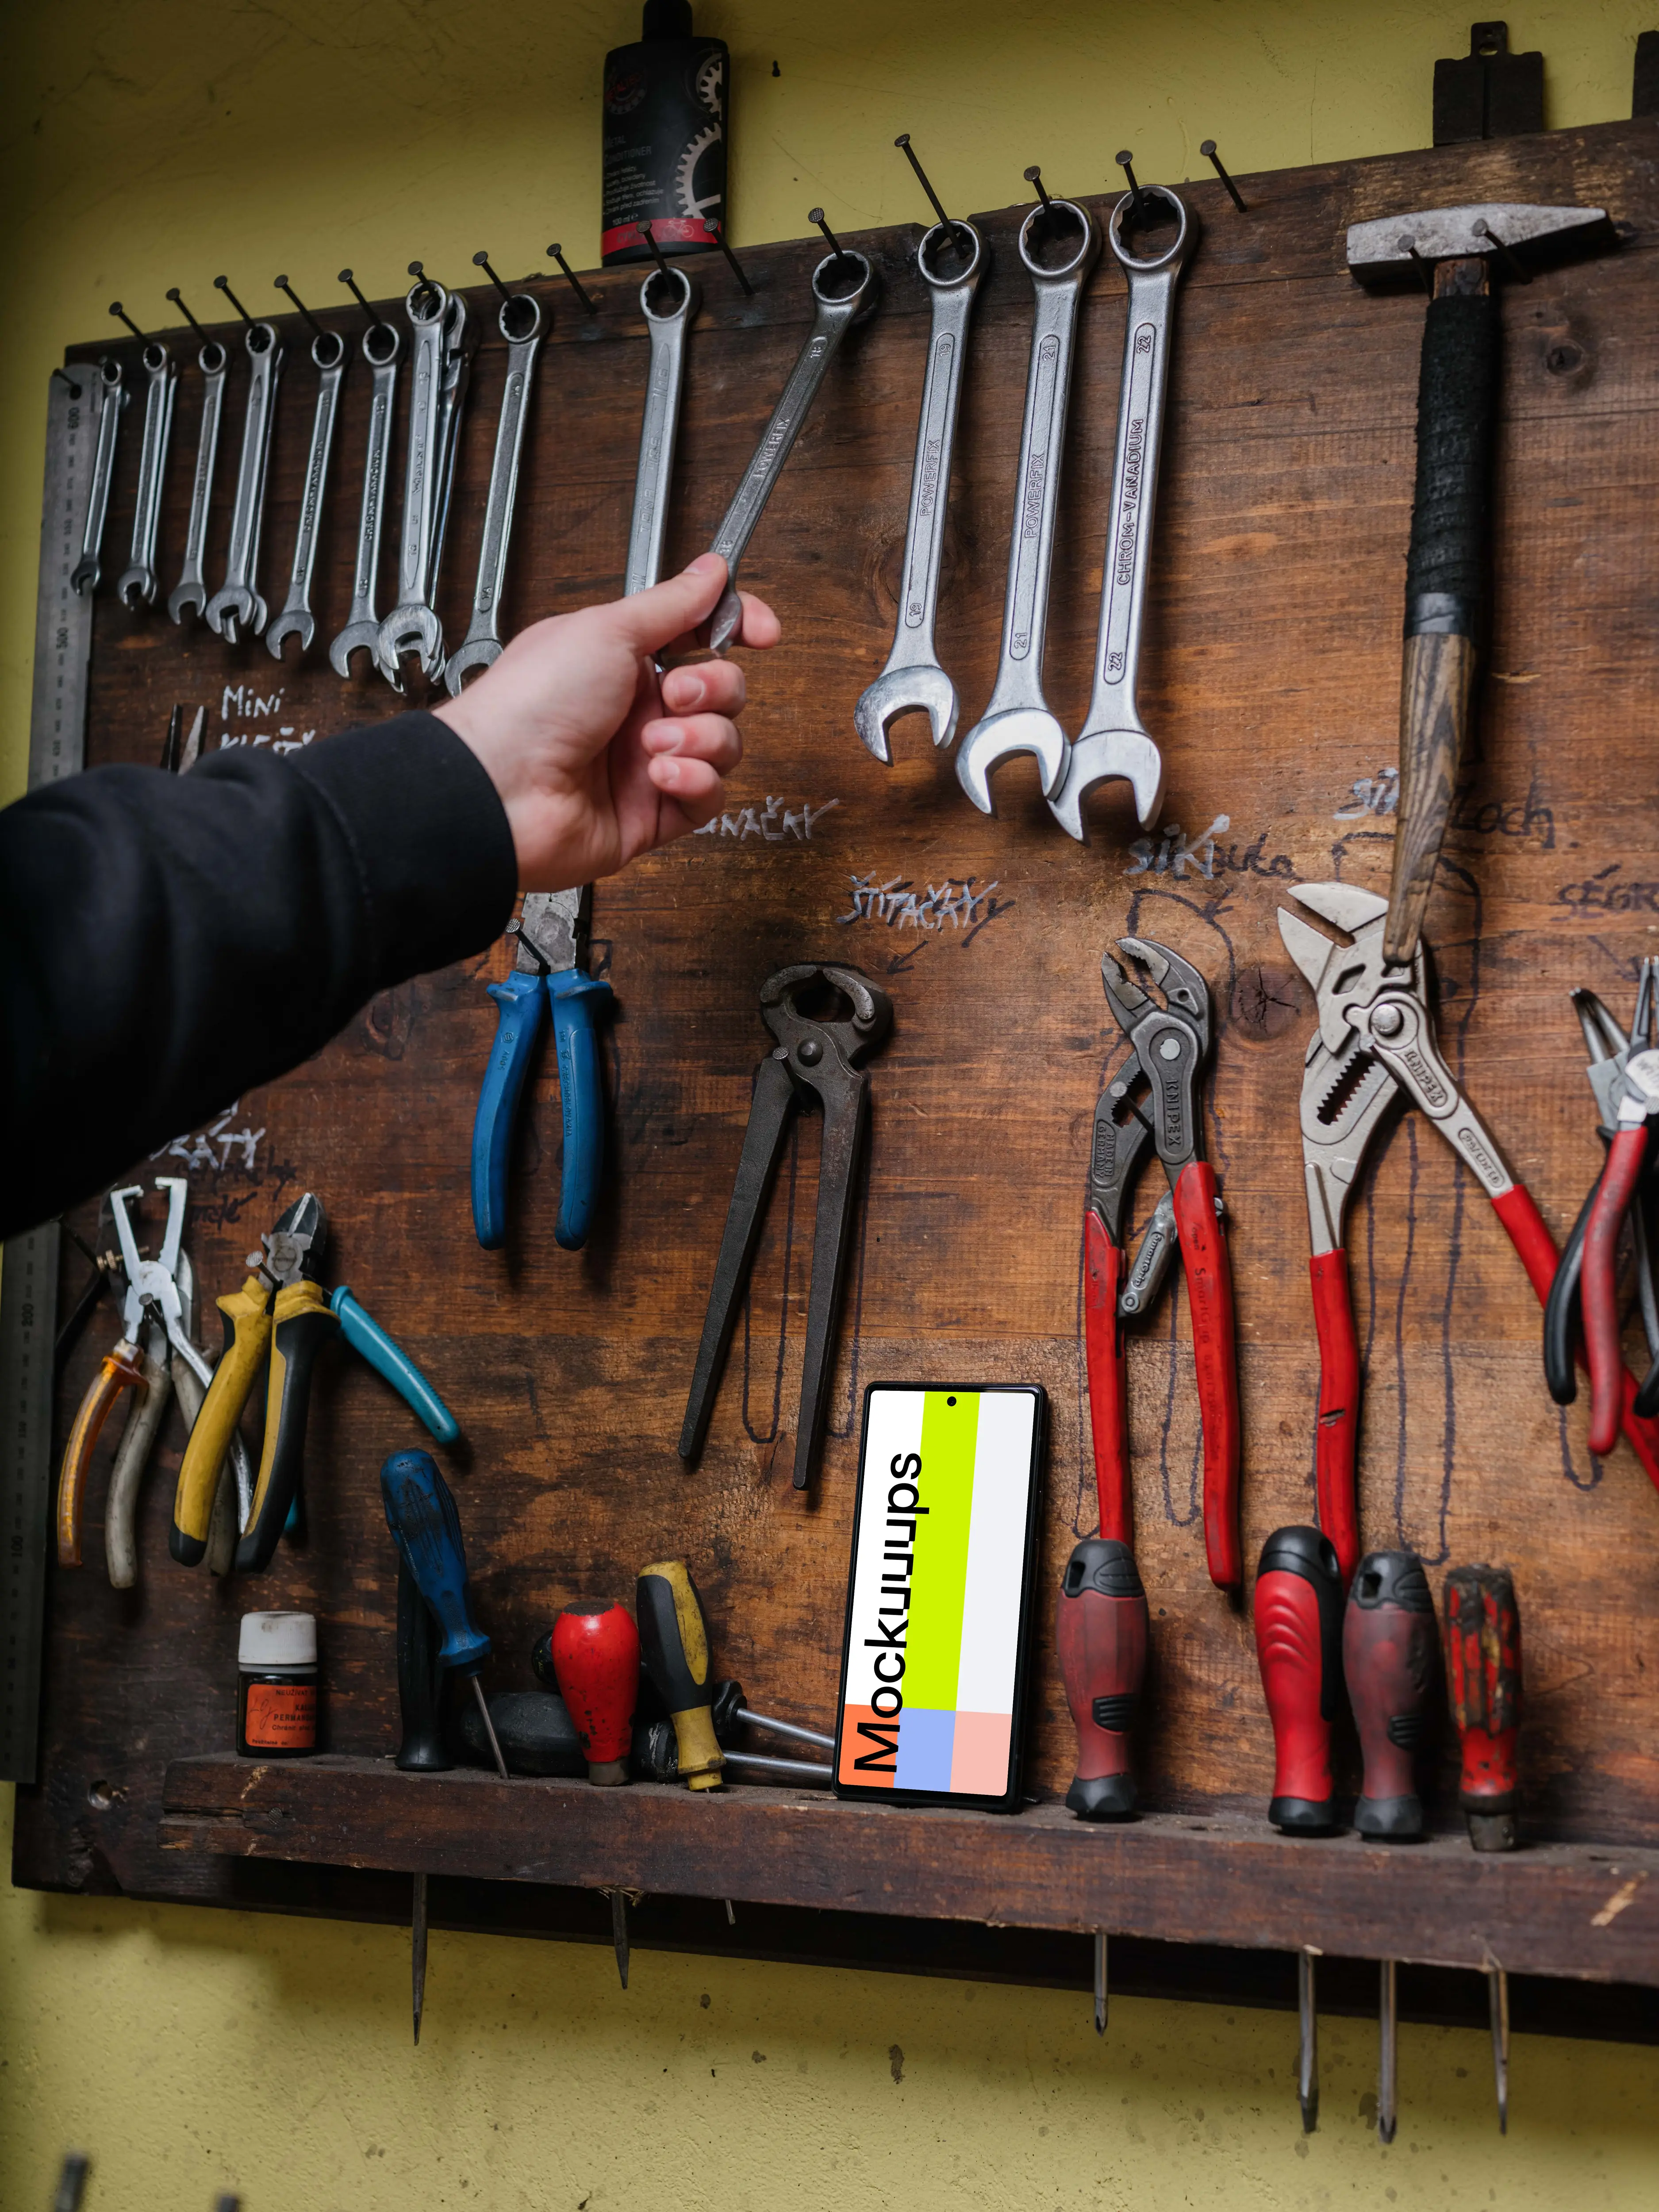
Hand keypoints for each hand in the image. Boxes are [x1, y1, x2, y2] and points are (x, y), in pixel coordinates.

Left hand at [433, 553, 780, 889]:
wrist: (501, 788)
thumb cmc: (532, 703)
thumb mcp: (607, 630)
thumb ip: (672, 604)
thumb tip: (711, 571)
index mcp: (623, 659)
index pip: (702, 636)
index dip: (739, 629)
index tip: (763, 632)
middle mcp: (638, 709)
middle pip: (723, 691)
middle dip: (713, 689)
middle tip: (675, 695)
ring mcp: (648, 763)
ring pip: (724, 745)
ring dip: (701, 739)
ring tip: (652, 744)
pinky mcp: (655, 815)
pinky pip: (709, 796)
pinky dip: (694, 781)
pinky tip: (661, 775)